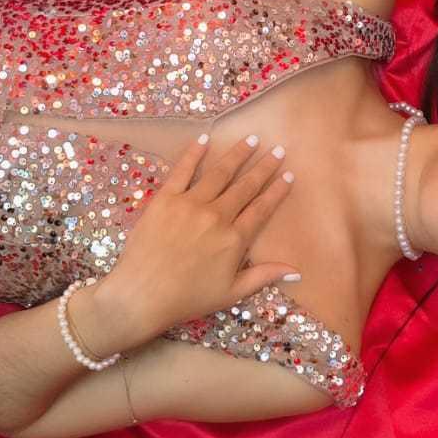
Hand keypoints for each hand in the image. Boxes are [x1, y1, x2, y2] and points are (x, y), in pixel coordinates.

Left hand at [99, 134, 298, 334]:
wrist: (141, 295)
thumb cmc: (187, 298)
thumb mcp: (231, 293)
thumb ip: (263, 276)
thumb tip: (296, 270)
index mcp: (234, 240)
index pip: (262, 209)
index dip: (277, 191)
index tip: (289, 175)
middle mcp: (216, 216)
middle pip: (245, 186)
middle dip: (264, 167)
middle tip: (277, 150)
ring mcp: (189, 205)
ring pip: (219, 173)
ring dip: (237, 155)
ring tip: (250, 140)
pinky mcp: (165, 199)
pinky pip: (182, 171)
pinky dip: (194, 153)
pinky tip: (205, 139)